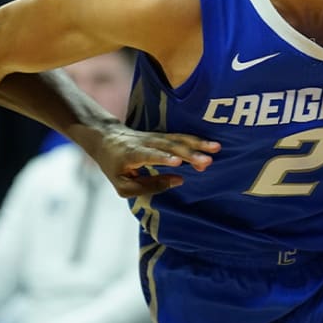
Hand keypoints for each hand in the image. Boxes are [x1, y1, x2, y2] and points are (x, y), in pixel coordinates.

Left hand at [86, 124, 219, 197]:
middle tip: (208, 161)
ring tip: (216, 148)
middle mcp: (146, 142)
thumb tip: (179, 180)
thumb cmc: (114, 166)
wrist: (107, 138)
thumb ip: (149, 186)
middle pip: (169, 146)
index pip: (149, 155)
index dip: (163, 158)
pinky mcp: (162, 135)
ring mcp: (155, 137)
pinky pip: (181, 138)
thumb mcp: (123, 185)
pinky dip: (196, 141)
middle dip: (190, 153)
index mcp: (132, 154)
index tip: (179, 162)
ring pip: (178, 139)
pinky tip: (211, 145)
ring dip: (198, 144)